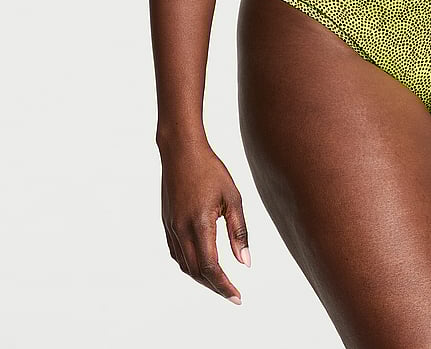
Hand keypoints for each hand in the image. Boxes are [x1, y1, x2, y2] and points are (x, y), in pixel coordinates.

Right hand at [159, 137, 249, 302]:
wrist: (181, 151)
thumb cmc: (210, 170)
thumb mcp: (233, 197)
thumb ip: (239, 231)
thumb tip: (245, 262)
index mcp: (200, 224)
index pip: (211, 267)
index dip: (224, 286)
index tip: (237, 297)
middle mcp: (182, 229)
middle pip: (196, 272)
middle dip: (215, 286)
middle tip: (232, 294)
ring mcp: (171, 227)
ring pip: (185, 265)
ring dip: (201, 278)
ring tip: (220, 282)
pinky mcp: (167, 222)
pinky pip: (177, 253)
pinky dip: (190, 264)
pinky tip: (201, 263)